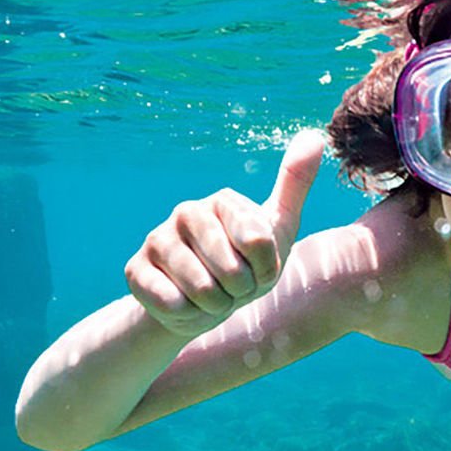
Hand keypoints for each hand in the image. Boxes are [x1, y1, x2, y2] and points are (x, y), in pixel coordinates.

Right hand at [126, 129, 324, 338]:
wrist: (203, 305)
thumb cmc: (246, 264)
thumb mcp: (278, 227)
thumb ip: (295, 183)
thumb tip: (314, 135)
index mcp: (223, 200)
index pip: (260, 243)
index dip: (266, 270)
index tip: (259, 268)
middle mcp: (187, 211)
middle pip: (232, 270)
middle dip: (240, 291)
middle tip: (234, 286)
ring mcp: (157, 238)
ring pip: (203, 289)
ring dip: (215, 305)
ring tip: (212, 294)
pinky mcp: (135, 270)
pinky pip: (173, 303)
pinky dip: (187, 314)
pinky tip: (184, 303)